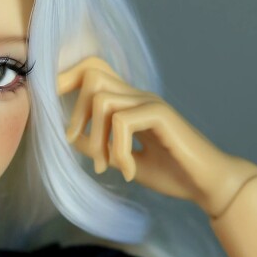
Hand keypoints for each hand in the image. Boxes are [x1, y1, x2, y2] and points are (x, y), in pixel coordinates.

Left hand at [57, 56, 256, 217]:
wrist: (207, 185)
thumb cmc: (172, 173)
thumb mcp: (124, 160)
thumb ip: (100, 147)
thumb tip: (72, 137)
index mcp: (129, 103)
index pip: (93, 71)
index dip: (66, 79)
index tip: (49, 105)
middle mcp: (138, 96)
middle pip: (91, 75)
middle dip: (74, 111)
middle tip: (75, 143)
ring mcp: (150, 103)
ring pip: (102, 100)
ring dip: (96, 138)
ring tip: (106, 167)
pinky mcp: (161, 114)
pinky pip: (122, 122)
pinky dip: (117, 151)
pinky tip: (129, 171)